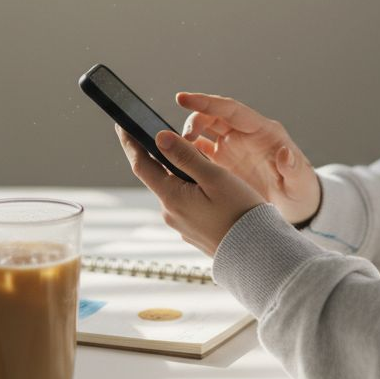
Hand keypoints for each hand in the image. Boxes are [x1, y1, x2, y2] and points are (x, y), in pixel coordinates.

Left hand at [116, 125, 264, 256]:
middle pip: (157, 176)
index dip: (130, 143)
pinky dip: (190, 190)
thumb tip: (159, 138)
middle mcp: (170, 213)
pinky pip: (185, 204)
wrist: (256, 252)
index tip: (122, 125)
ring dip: (179, 174)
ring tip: (196, 158)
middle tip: (163, 133)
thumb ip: (186, 156)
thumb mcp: (215, 177)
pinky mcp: (193, 231)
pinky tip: (208, 186)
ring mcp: (181, 224)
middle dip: (159, 156)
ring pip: (174, 190)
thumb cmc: (240, 213)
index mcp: (171, 197)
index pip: (140, 164)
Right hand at [177, 92, 320, 224]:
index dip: (207, 102)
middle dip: (193, 121)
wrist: (296, 206)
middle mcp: (244, 134)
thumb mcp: (300, 181)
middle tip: (181, 139)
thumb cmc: (301, 189)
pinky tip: (175, 162)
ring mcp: (231, 147)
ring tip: (174, 152)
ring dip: (186, 137)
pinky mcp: (222, 163)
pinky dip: (186, 154)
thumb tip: (285, 153)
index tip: (182, 98)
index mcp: (262, 131)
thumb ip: (293, 167)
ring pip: (203, 132)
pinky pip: (200, 152)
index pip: (231, 110)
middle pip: (212, 116)